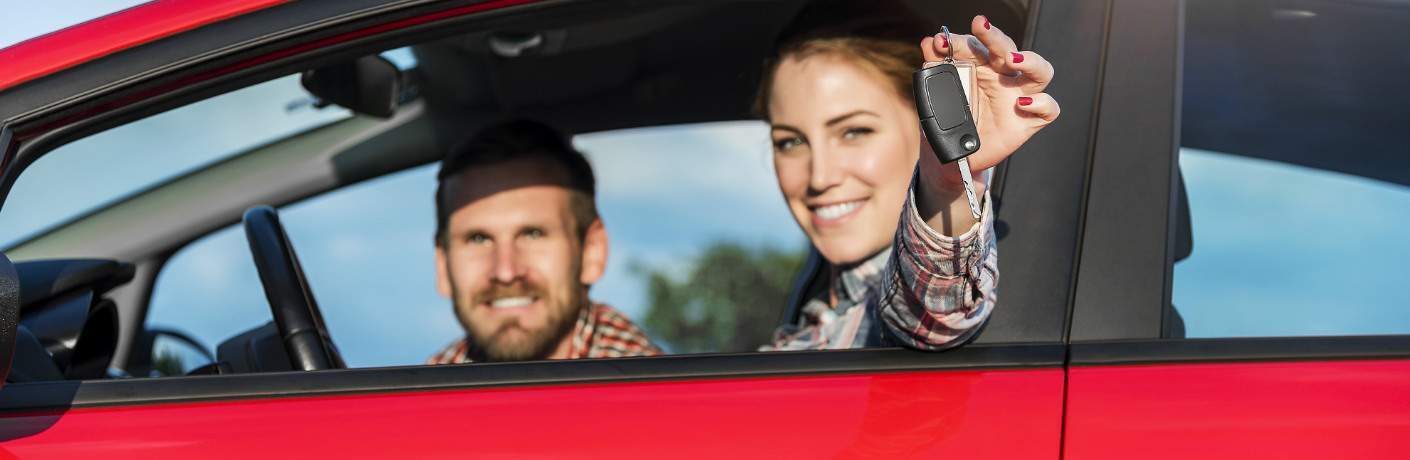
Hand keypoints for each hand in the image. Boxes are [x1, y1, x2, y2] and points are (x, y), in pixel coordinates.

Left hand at [920, 15, 1058, 184]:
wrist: (956, 156)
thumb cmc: (952, 120)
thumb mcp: (938, 96)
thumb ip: (934, 68)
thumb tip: (928, 42)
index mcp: (981, 66)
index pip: (976, 45)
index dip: (960, 41)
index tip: (940, 42)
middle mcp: (1004, 77)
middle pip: (1009, 49)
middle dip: (994, 36)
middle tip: (979, 26)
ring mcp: (1019, 97)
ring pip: (1041, 72)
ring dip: (1030, 61)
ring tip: (1012, 59)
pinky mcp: (1029, 121)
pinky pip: (1049, 109)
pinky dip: (1041, 103)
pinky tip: (1021, 103)